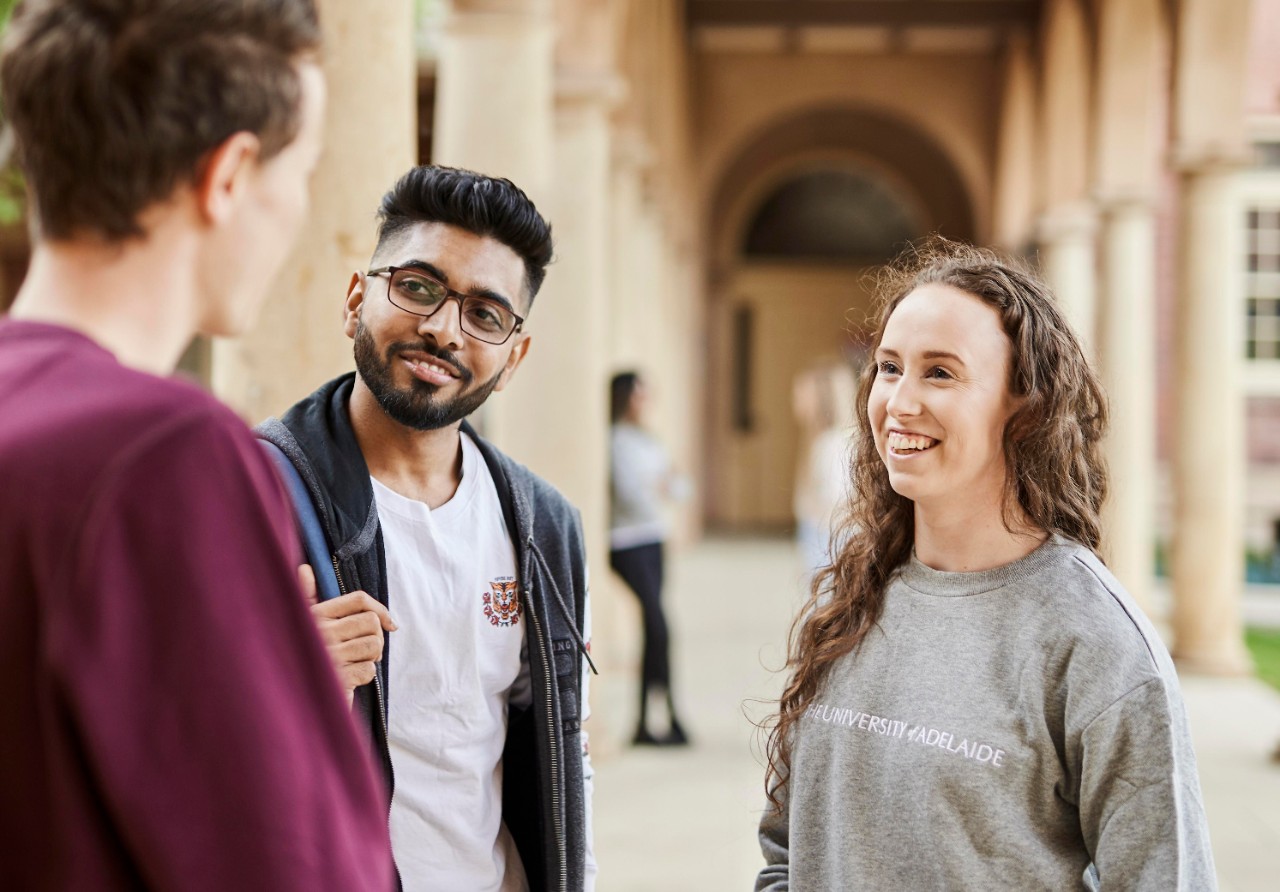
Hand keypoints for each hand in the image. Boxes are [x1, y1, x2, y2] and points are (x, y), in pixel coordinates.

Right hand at [298, 566, 396, 705]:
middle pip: (371, 622)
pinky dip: (365, 675)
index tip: (388, 622)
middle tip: (367, 647)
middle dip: (377, 636)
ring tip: (359, 660)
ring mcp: (329, 656)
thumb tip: (305, 569)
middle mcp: (322, 633)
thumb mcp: (301, 623)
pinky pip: (369, 670)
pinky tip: (350, 677)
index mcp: (316, 615)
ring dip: (372, 656)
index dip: (380, 609)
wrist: (286, 694)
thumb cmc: (300, 654)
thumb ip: (306, 597)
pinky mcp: (337, 680)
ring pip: (374, 645)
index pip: (358, 599)